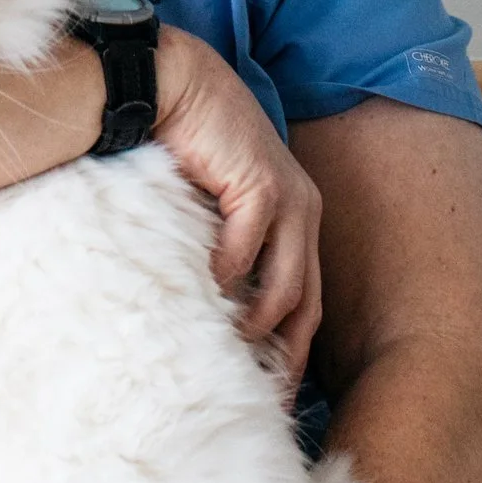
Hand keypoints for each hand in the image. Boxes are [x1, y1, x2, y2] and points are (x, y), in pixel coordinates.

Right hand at [150, 29, 322, 368]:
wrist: (175, 84)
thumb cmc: (186, 149)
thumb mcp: (212, 213)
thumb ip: (221, 254)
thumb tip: (208, 316)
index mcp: (297, 223)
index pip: (306, 304)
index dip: (290, 354)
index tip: (266, 397)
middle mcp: (303, 213)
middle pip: (306, 305)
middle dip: (283, 356)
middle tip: (255, 398)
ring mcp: (288, 199)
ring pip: (284, 285)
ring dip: (254, 322)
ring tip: (223, 348)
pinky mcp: (260, 183)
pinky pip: (248, 249)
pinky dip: (228, 276)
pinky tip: (202, 291)